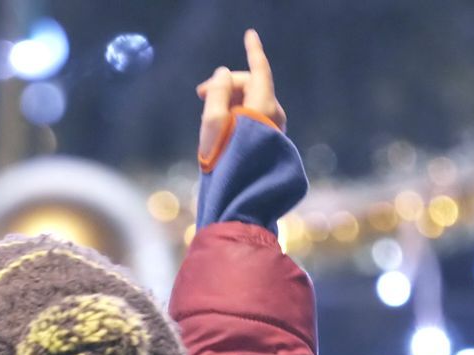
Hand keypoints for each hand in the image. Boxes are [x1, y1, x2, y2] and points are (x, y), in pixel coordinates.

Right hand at [197, 29, 285, 163]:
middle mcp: (275, 117)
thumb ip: (218, 91)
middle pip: (253, 86)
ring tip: (208, 117)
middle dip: (227, 85)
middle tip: (199, 95)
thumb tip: (225, 74)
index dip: (253, 50)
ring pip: (252, 103)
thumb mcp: (213, 123)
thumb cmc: (222, 165)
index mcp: (263, 109)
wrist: (238, 202)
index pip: (260, 70)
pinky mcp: (270, 144)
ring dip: (231, 102)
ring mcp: (274, 132)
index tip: (250, 34)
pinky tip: (222, 130)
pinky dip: (238, 116)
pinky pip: (254, 118)